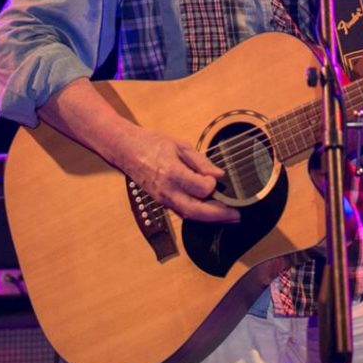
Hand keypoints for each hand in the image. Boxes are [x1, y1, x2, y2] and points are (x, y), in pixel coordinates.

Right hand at [121, 126, 240, 222]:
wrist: (126, 149)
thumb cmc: (152, 143)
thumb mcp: (180, 145)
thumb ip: (201, 162)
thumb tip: (219, 175)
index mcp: (172, 172)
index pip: (199, 188)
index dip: (212, 186)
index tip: (218, 179)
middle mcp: (167, 190)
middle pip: (195, 211)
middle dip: (218, 215)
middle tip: (236, 216)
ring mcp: (162, 198)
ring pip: (189, 215)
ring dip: (210, 218)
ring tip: (229, 217)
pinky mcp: (161, 201)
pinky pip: (182, 212)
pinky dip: (198, 215)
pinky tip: (211, 212)